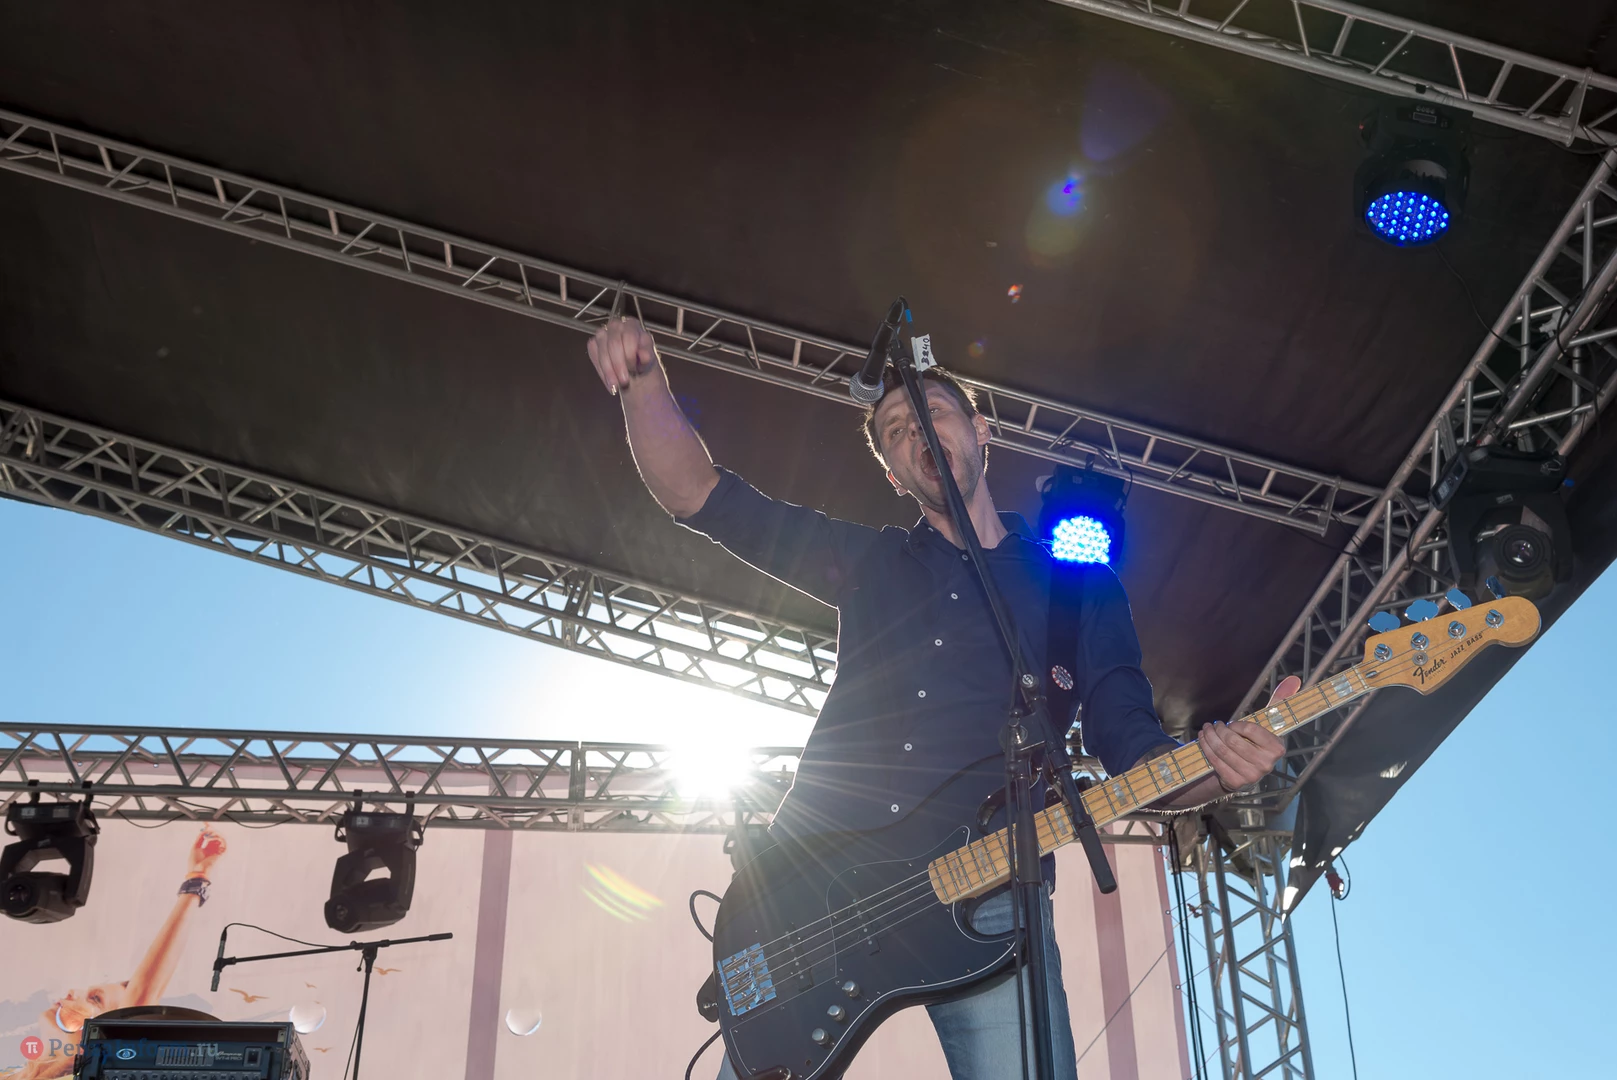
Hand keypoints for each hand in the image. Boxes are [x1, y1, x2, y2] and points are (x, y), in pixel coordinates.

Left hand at [187, 825, 225, 877]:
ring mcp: (217, 850)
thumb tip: (203, 831)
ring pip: (220, 837)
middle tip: (206, 827)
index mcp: (207, 848)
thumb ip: (200, 838)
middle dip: (211, 829)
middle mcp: (213, 848)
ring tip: (207, 834)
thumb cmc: (195, 862)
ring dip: (214, 833)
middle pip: (215, 835)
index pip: (209, 836)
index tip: (205, 823)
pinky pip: (223, 841)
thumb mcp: (195, 847)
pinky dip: (217, 837)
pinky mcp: (222, 852)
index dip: (208, 829)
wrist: (197, 870)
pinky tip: (210, 838)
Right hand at [587, 316, 658, 393]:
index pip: (629, 336)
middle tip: (624, 381)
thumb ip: (648, 355)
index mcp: (631, 325)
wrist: (633, 369)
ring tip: (616, 386)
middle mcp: (615, 326)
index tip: (635, 369)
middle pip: (613, 344)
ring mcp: (602, 334)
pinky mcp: (593, 344)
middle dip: (618, 365)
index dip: (630, 355)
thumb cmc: (641, 360)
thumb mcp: (650, 358)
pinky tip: (610, 382)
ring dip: (609, 371)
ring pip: (602, 351)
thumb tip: (644, 355)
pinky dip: (602, 372)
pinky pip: (594, 357)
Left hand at [1197, 676, 1296, 791]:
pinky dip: (1206, 748)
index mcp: (1277, 749)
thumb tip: (1293, 680)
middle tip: (1213, 725)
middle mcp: (1266, 764)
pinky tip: (1203, 741)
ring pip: (1222, 750)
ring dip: (1209, 737)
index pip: (1251, 730)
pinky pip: (1215, 761)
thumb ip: (1279, 703)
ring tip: (1206, 730)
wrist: (1246, 771)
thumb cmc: (1257, 744)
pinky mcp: (1235, 782)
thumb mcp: (1268, 724)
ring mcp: (1251, 776)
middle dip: (1219, 730)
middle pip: (1233, 740)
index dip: (1237, 725)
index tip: (1232, 724)